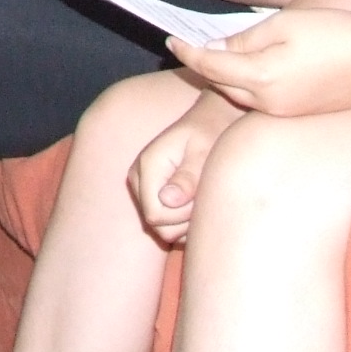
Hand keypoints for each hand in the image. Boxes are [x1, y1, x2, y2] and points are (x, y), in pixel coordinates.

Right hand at [130, 91, 241, 244]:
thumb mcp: (204, 151)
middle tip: (205, 195)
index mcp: (147, 166)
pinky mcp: (152, 196)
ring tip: (203, 195)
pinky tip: (197, 201)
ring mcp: (143, 189)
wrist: (212, 121)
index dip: (182, 215)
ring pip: (164, 230)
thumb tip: (167, 200)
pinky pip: (168, 226)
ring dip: (189, 221)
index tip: (201, 196)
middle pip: (158, 227)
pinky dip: (186, 221)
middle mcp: (138, 179)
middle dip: (187, 219)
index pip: (155, 216)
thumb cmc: (211, 133)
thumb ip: (188, 177)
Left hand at [171, 8, 350, 117]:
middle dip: (202, 67)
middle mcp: (270, 103)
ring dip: (223, 79)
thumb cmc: (334, 33)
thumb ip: (244, 40)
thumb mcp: (283, 25)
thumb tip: (215, 48)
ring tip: (210, 58)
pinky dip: (247, 87)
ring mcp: (286, 113)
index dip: (188, 52)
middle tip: (184, 48)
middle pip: (222, 85)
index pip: (211, 66)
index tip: (170, 41)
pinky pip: (261, 102)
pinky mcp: (301, 114)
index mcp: (262, 78)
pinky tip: (247, 73)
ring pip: (240, 96)